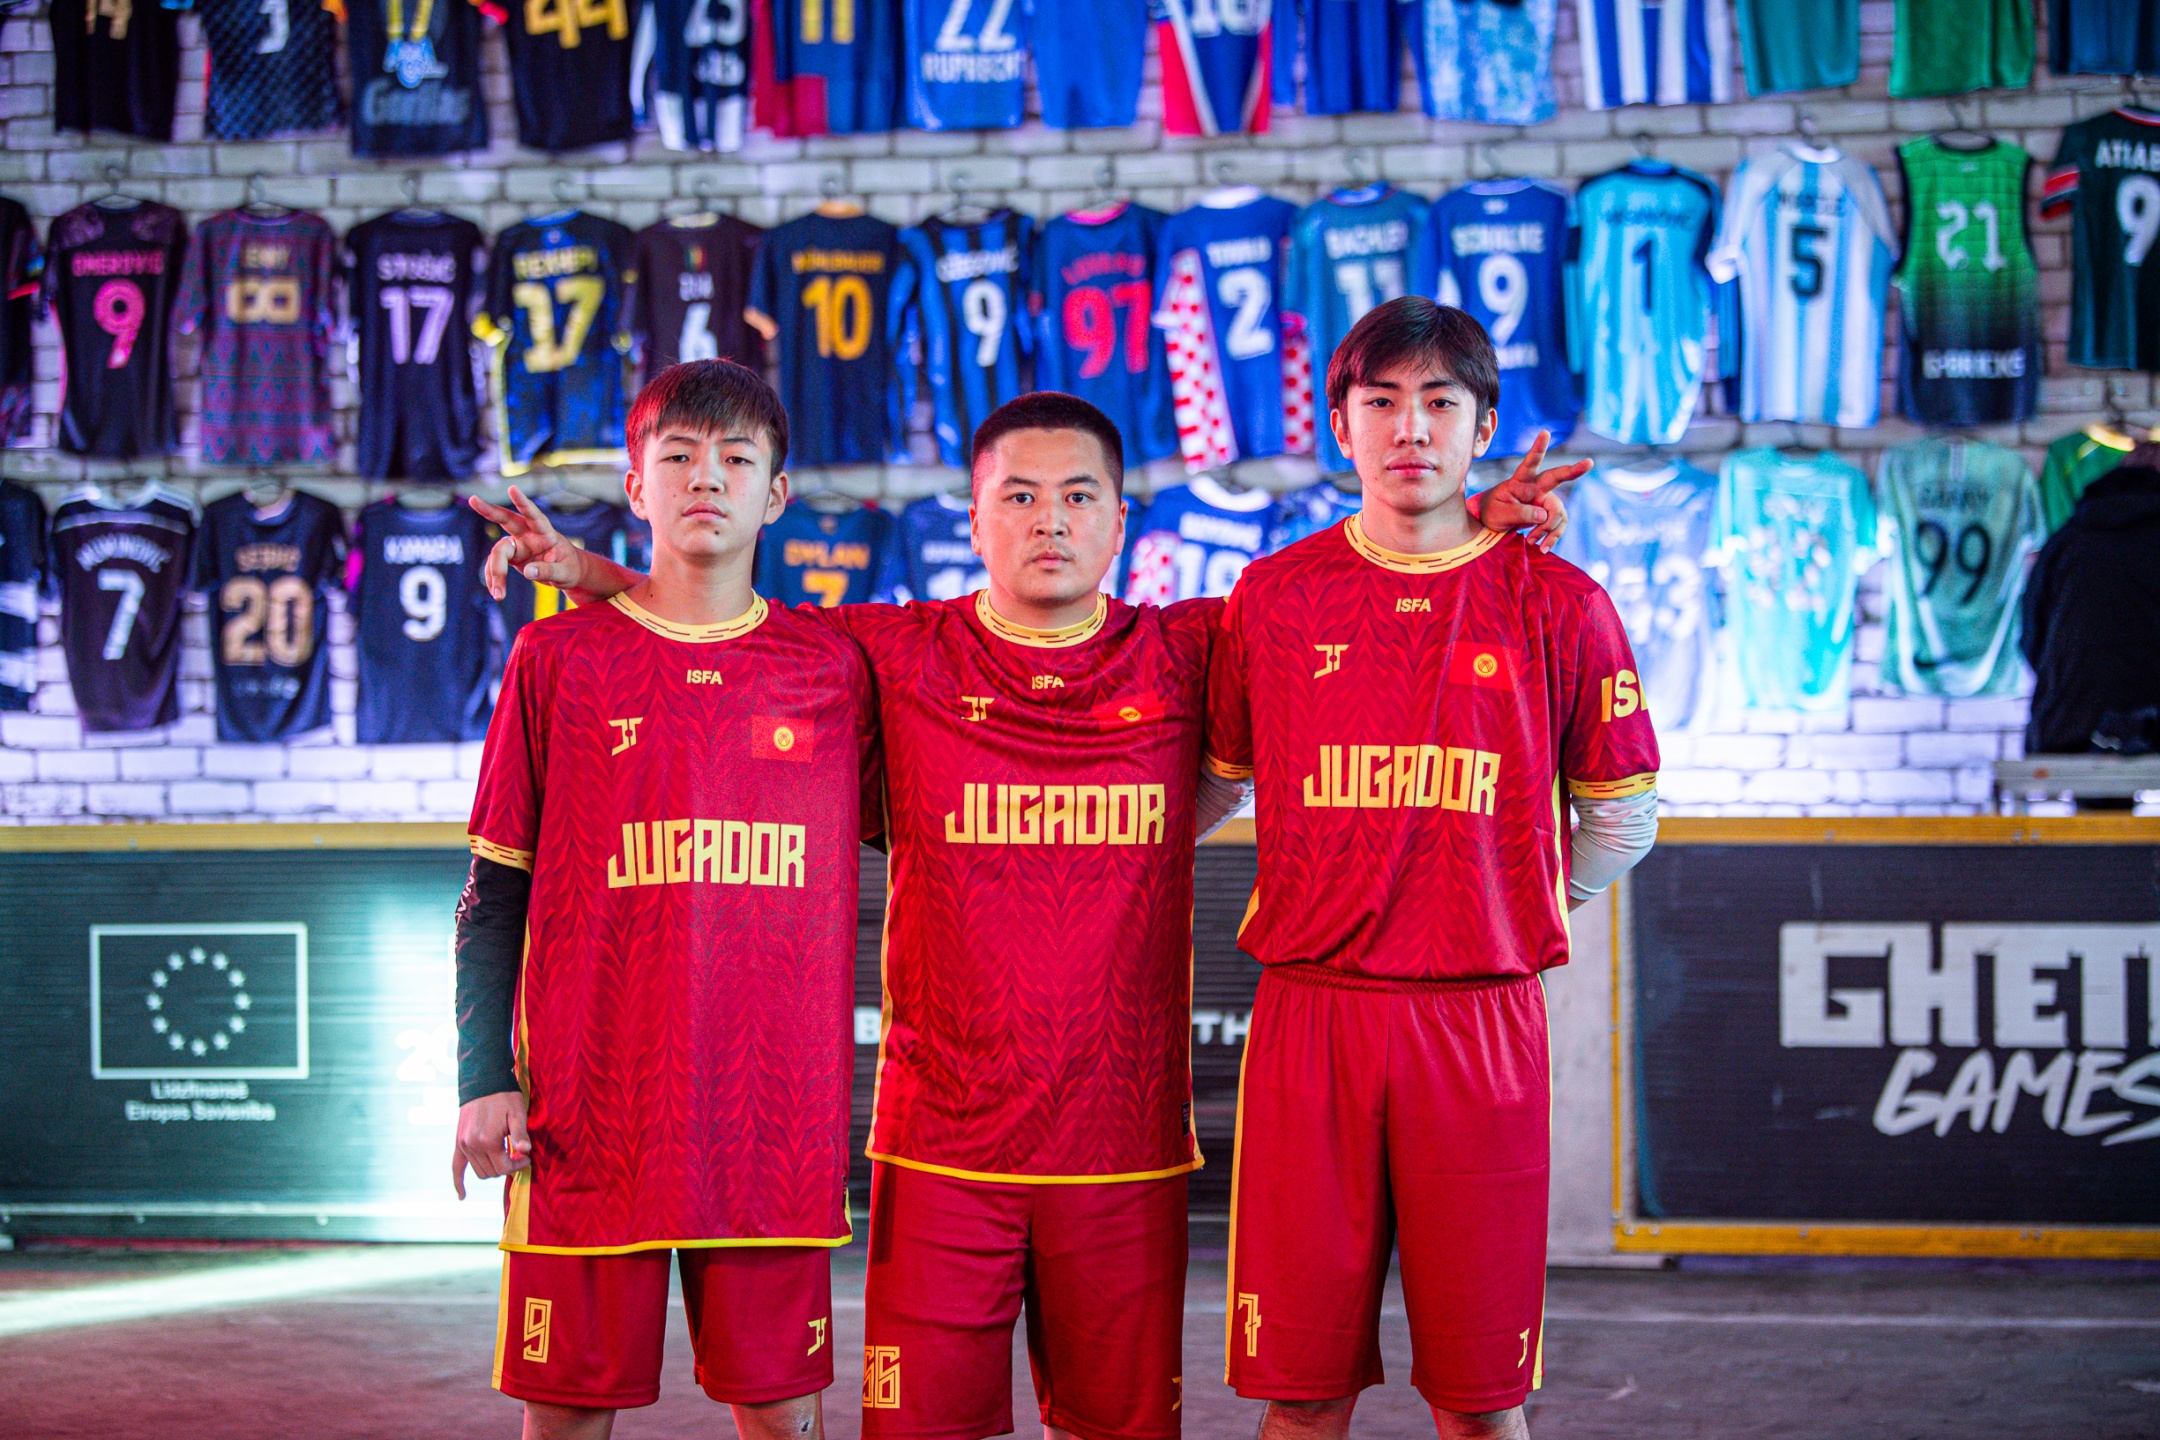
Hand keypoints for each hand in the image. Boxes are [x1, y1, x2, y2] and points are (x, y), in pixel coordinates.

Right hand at [452, 1089, 531, 1198]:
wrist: (483, 1082)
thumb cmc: (504, 1097)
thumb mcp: (517, 1113)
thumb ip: (520, 1134)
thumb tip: (525, 1151)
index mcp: (489, 1141)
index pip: (504, 1168)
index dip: (518, 1165)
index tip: (526, 1157)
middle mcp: (473, 1146)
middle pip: (492, 1172)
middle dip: (507, 1168)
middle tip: (518, 1155)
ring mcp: (463, 1145)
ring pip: (480, 1171)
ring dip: (493, 1169)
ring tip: (504, 1156)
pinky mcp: (458, 1142)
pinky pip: (456, 1167)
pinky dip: (458, 1182)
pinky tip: (462, 1196)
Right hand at [468, 488, 589, 601]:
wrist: (567, 573)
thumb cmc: (571, 569)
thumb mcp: (566, 574)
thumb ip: (549, 571)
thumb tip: (527, 571)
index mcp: (545, 533)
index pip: (534, 515)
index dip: (523, 503)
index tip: (512, 488)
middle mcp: (529, 535)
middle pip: (506, 520)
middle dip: (489, 510)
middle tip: (473, 499)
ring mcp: (518, 544)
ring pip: (498, 552)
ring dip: (495, 572)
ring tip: (499, 595)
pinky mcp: (512, 556)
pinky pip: (496, 564)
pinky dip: (494, 578)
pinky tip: (497, 592)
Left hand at [1471, 431, 1587, 551]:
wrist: (1493, 522)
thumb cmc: (1492, 512)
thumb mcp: (1499, 514)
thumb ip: (1519, 513)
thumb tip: (1543, 515)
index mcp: (1520, 481)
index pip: (1530, 463)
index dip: (1538, 448)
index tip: (1545, 432)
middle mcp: (1536, 487)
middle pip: (1557, 478)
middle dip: (1574, 470)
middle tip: (1589, 462)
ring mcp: (1544, 500)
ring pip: (1558, 512)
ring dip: (1548, 529)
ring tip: (1531, 541)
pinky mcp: (1549, 513)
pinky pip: (1559, 524)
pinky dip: (1552, 537)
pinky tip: (1542, 546)